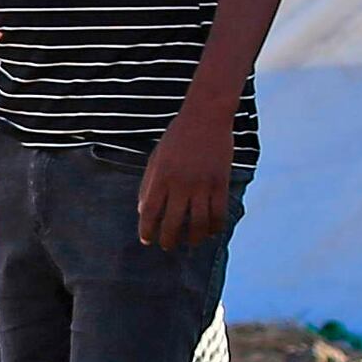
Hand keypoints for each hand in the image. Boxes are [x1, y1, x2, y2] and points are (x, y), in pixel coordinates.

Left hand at [136, 98, 236, 251]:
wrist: (206, 115)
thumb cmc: (177, 136)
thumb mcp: (156, 157)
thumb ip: (148, 184)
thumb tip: (141, 211)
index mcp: (161, 176)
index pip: (149, 212)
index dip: (146, 230)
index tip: (146, 240)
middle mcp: (180, 183)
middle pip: (173, 223)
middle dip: (168, 240)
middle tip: (167, 246)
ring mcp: (202, 184)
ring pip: (198, 223)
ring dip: (194, 238)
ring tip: (191, 242)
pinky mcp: (220, 182)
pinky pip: (219, 213)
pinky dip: (215, 227)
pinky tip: (211, 231)